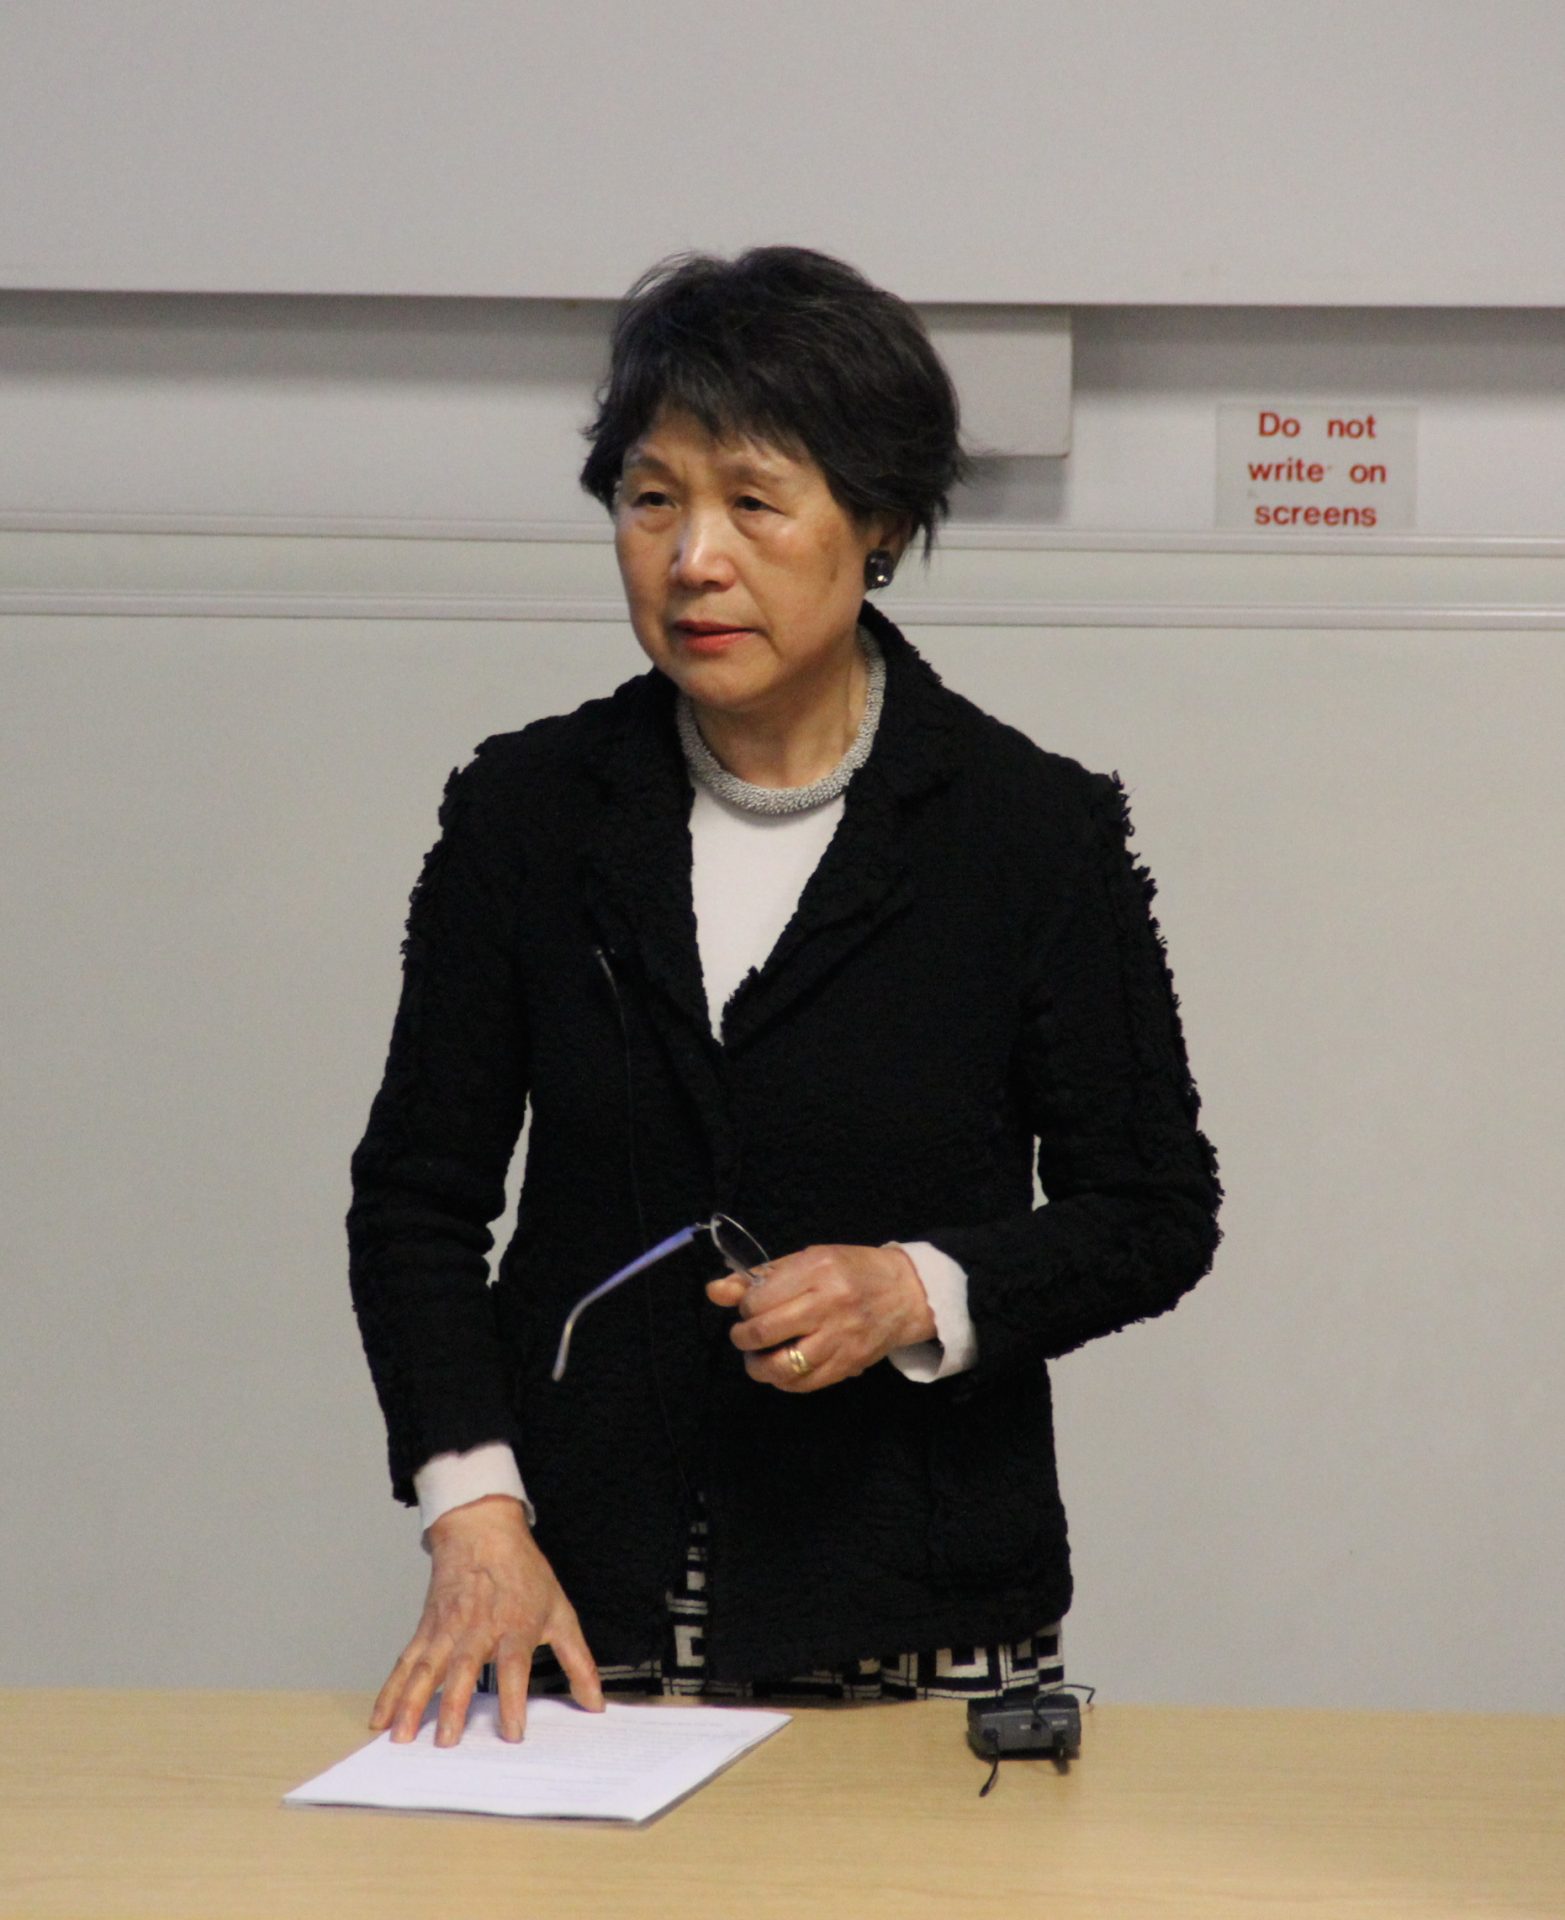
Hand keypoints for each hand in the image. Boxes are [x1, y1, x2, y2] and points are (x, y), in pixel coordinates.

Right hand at [368, 1494, 604, 1746]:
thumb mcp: (559, 1611)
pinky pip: (406, 1663)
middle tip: (446, 1742)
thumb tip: (595, 1702)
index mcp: (514, 1626)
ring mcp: (447, 1629)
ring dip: (411, 1703)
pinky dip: (391, 1690)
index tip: (513, 1733)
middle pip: (463, 1668)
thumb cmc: (523, 1573)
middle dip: (453, 1706)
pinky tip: (381, 1717)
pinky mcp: (426, 1629)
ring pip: (425, 1668)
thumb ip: (578, 1661)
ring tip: (400, 1737)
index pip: (514, 1667)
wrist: (482, 1530)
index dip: (514, 1700)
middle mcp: (477, 1629)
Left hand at [704, 1243, 936, 1392]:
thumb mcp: (807, 1260)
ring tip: (757, 1357)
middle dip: (743, 1337)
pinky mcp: (848, 1364)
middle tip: (746, 1335)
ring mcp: (840, 1337)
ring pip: (782, 1366)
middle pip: (764, 1332)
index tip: (751, 1306)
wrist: (906, 1293)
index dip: (745, 1306)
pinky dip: (784, 1381)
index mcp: (817, 1270)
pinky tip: (782, 1369)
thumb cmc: (852, 1270)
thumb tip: (715, 1291)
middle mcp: (828, 1304)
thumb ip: (761, 1277)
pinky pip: (804, 1384)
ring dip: (758, 1366)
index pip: (759, 1298)